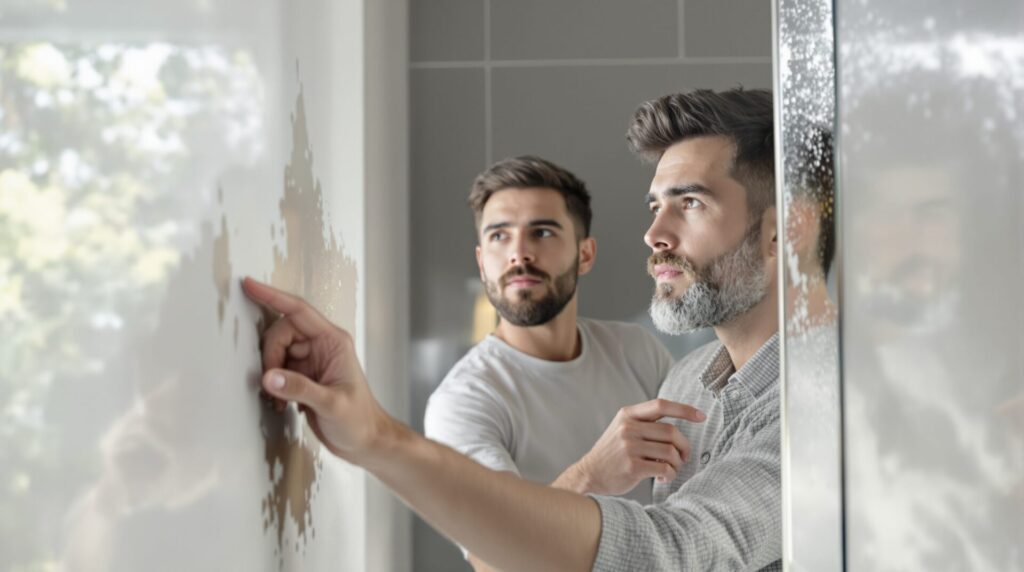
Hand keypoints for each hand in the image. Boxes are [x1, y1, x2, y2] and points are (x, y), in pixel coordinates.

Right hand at [241, 277, 394, 464]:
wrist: (365, 441)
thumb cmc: (359, 420)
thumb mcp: (331, 404)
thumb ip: (299, 389)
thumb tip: (268, 376)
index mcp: (333, 341)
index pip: (298, 311)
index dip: (272, 296)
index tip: (249, 285)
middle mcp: (321, 346)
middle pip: (281, 333)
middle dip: (270, 356)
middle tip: (271, 384)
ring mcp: (310, 361)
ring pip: (276, 352)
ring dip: (270, 373)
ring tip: (278, 400)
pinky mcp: (302, 377)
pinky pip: (276, 369)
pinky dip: (273, 385)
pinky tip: (281, 404)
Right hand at [554, 399, 704, 495]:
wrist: (589, 474)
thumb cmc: (612, 453)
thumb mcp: (623, 428)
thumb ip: (645, 424)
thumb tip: (679, 431)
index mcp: (627, 414)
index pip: (661, 405)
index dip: (684, 409)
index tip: (701, 416)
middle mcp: (628, 428)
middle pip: (672, 431)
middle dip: (684, 446)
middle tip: (684, 456)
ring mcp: (629, 447)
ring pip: (671, 452)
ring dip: (677, 463)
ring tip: (670, 468)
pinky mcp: (632, 466)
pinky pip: (665, 468)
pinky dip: (670, 474)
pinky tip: (663, 477)